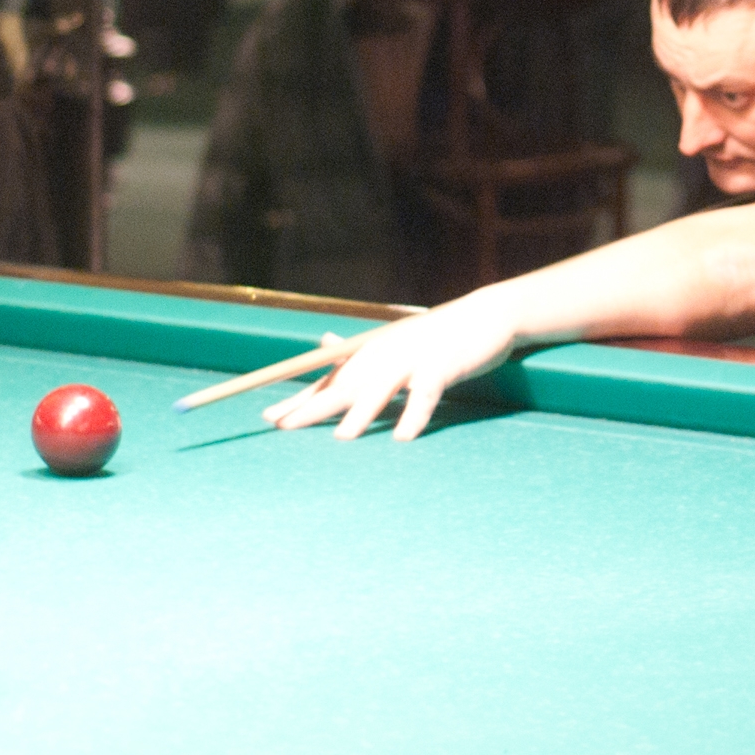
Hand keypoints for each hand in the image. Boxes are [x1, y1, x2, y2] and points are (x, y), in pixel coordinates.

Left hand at [267, 302, 522, 441]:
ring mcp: (413, 359)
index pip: (329, 380)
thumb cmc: (435, 335)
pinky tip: (404, 437)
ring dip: (363, 413)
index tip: (268, 417)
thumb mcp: (393, 341)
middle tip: (285, 426)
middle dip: (314, 407)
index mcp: (372, 353)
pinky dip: (415, 414)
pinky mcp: (442, 366)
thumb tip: (322, 341)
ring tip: (343, 438)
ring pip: (382, 388)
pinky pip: (426, 393)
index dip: (300, 399)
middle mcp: (385, 355)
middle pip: (344, 385)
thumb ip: (358, 351)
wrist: (485, 316)